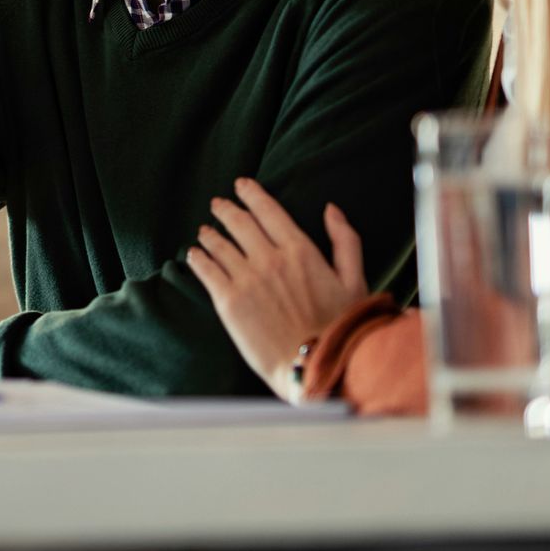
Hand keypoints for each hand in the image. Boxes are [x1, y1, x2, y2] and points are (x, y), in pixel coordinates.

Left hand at [184, 178, 367, 402]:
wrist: (316, 365)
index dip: (251, 194)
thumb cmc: (342, 326)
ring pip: (219, 244)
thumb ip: (345, 241)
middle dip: (226, 209)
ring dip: (210, 234)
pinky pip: (206, 270)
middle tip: (217, 204)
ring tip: (204, 232)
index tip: (241, 185)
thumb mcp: (355, 280)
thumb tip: (332, 210)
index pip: (268, 211)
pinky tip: (194, 255)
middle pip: (239, 223)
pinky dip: (198, 258)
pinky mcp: (228, 302)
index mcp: (301, 250)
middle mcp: (270, 259)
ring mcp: (246, 279)